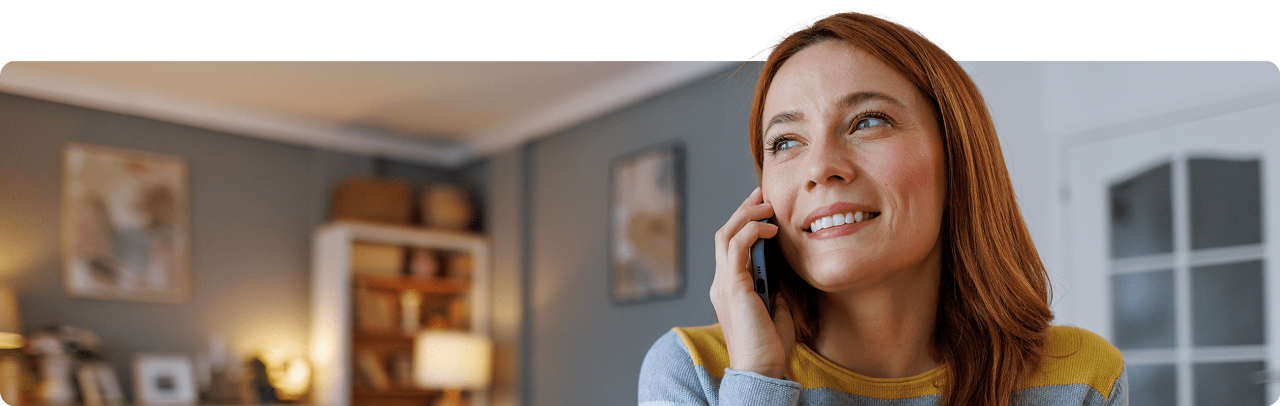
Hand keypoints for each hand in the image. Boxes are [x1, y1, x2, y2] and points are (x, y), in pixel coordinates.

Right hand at [711, 187, 796, 379]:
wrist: (761, 369)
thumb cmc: (770, 347)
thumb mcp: (777, 310)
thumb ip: (776, 289)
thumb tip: (783, 271)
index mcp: (730, 289)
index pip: (731, 247)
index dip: (746, 223)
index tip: (765, 209)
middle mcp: (721, 283)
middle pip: (724, 234)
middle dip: (744, 210)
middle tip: (763, 194)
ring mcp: (724, 284)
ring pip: (726, 235)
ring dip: (746, 215)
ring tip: (767, 204)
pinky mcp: (732, 286)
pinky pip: (736, 247)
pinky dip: (751, 231)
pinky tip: (770, 228)